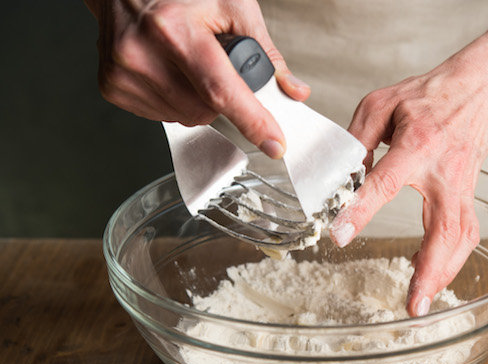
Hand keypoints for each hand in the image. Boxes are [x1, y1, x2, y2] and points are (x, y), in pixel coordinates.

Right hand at [83, 0, 309, 157]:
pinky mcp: (113, 86)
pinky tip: (167, 71)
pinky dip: (174, 101)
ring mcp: (123, 73)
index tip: (274, 144)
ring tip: (185, 62)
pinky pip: (162, 116)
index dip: (252, 120)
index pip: (221, 89)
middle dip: (220, 96)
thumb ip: (266, 52)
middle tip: (211, 64)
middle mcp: (142, 52)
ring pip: (185, 117)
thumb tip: (293, 91)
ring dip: (197, 100)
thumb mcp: (231, 5)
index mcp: (174, 29)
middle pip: (205, 110)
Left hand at [330, 50, 487, 316]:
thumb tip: (341, 175)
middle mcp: (444, 172)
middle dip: (431, 271)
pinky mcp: (468, 195)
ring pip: (460, 238)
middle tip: (414, 305)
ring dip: (444, 273)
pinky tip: (429, 272)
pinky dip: (450, 259)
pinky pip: (464, 232)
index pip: (385, 183)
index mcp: (418, 146)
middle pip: (444, 229)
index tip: (341, 236)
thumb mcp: (381, 104)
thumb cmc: (427, 96)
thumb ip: (358, 140)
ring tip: (421, 302)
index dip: (362, 211)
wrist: (477, 90)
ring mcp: (462, 187)